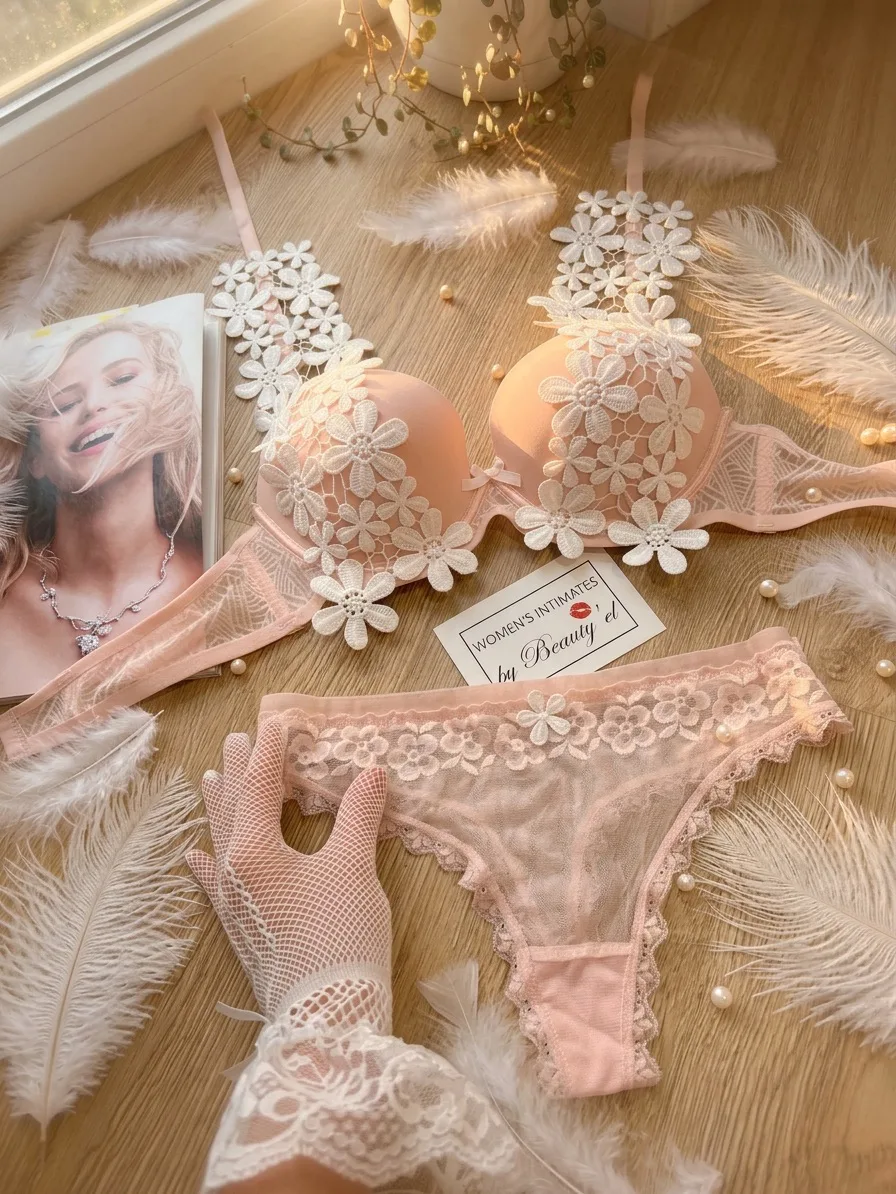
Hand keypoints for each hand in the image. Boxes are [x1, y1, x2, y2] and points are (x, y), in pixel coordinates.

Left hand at [187, 719, 391, 1025]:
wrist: (327, 1016)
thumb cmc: (340, 935)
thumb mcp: (354, 868)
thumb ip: (359, 816)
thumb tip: (370, 773)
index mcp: (255, 849)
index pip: (261, 786)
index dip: (271, 753)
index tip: (278, 722)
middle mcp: (234, 870)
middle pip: (234, 809)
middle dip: (240, 772)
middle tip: (239, 739)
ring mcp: (233, 903)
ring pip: (221, 841)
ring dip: (220, 807)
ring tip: (212, 778)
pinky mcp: (240, 929)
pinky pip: (214, 884)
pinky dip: (206, 864)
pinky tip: (194, 857)